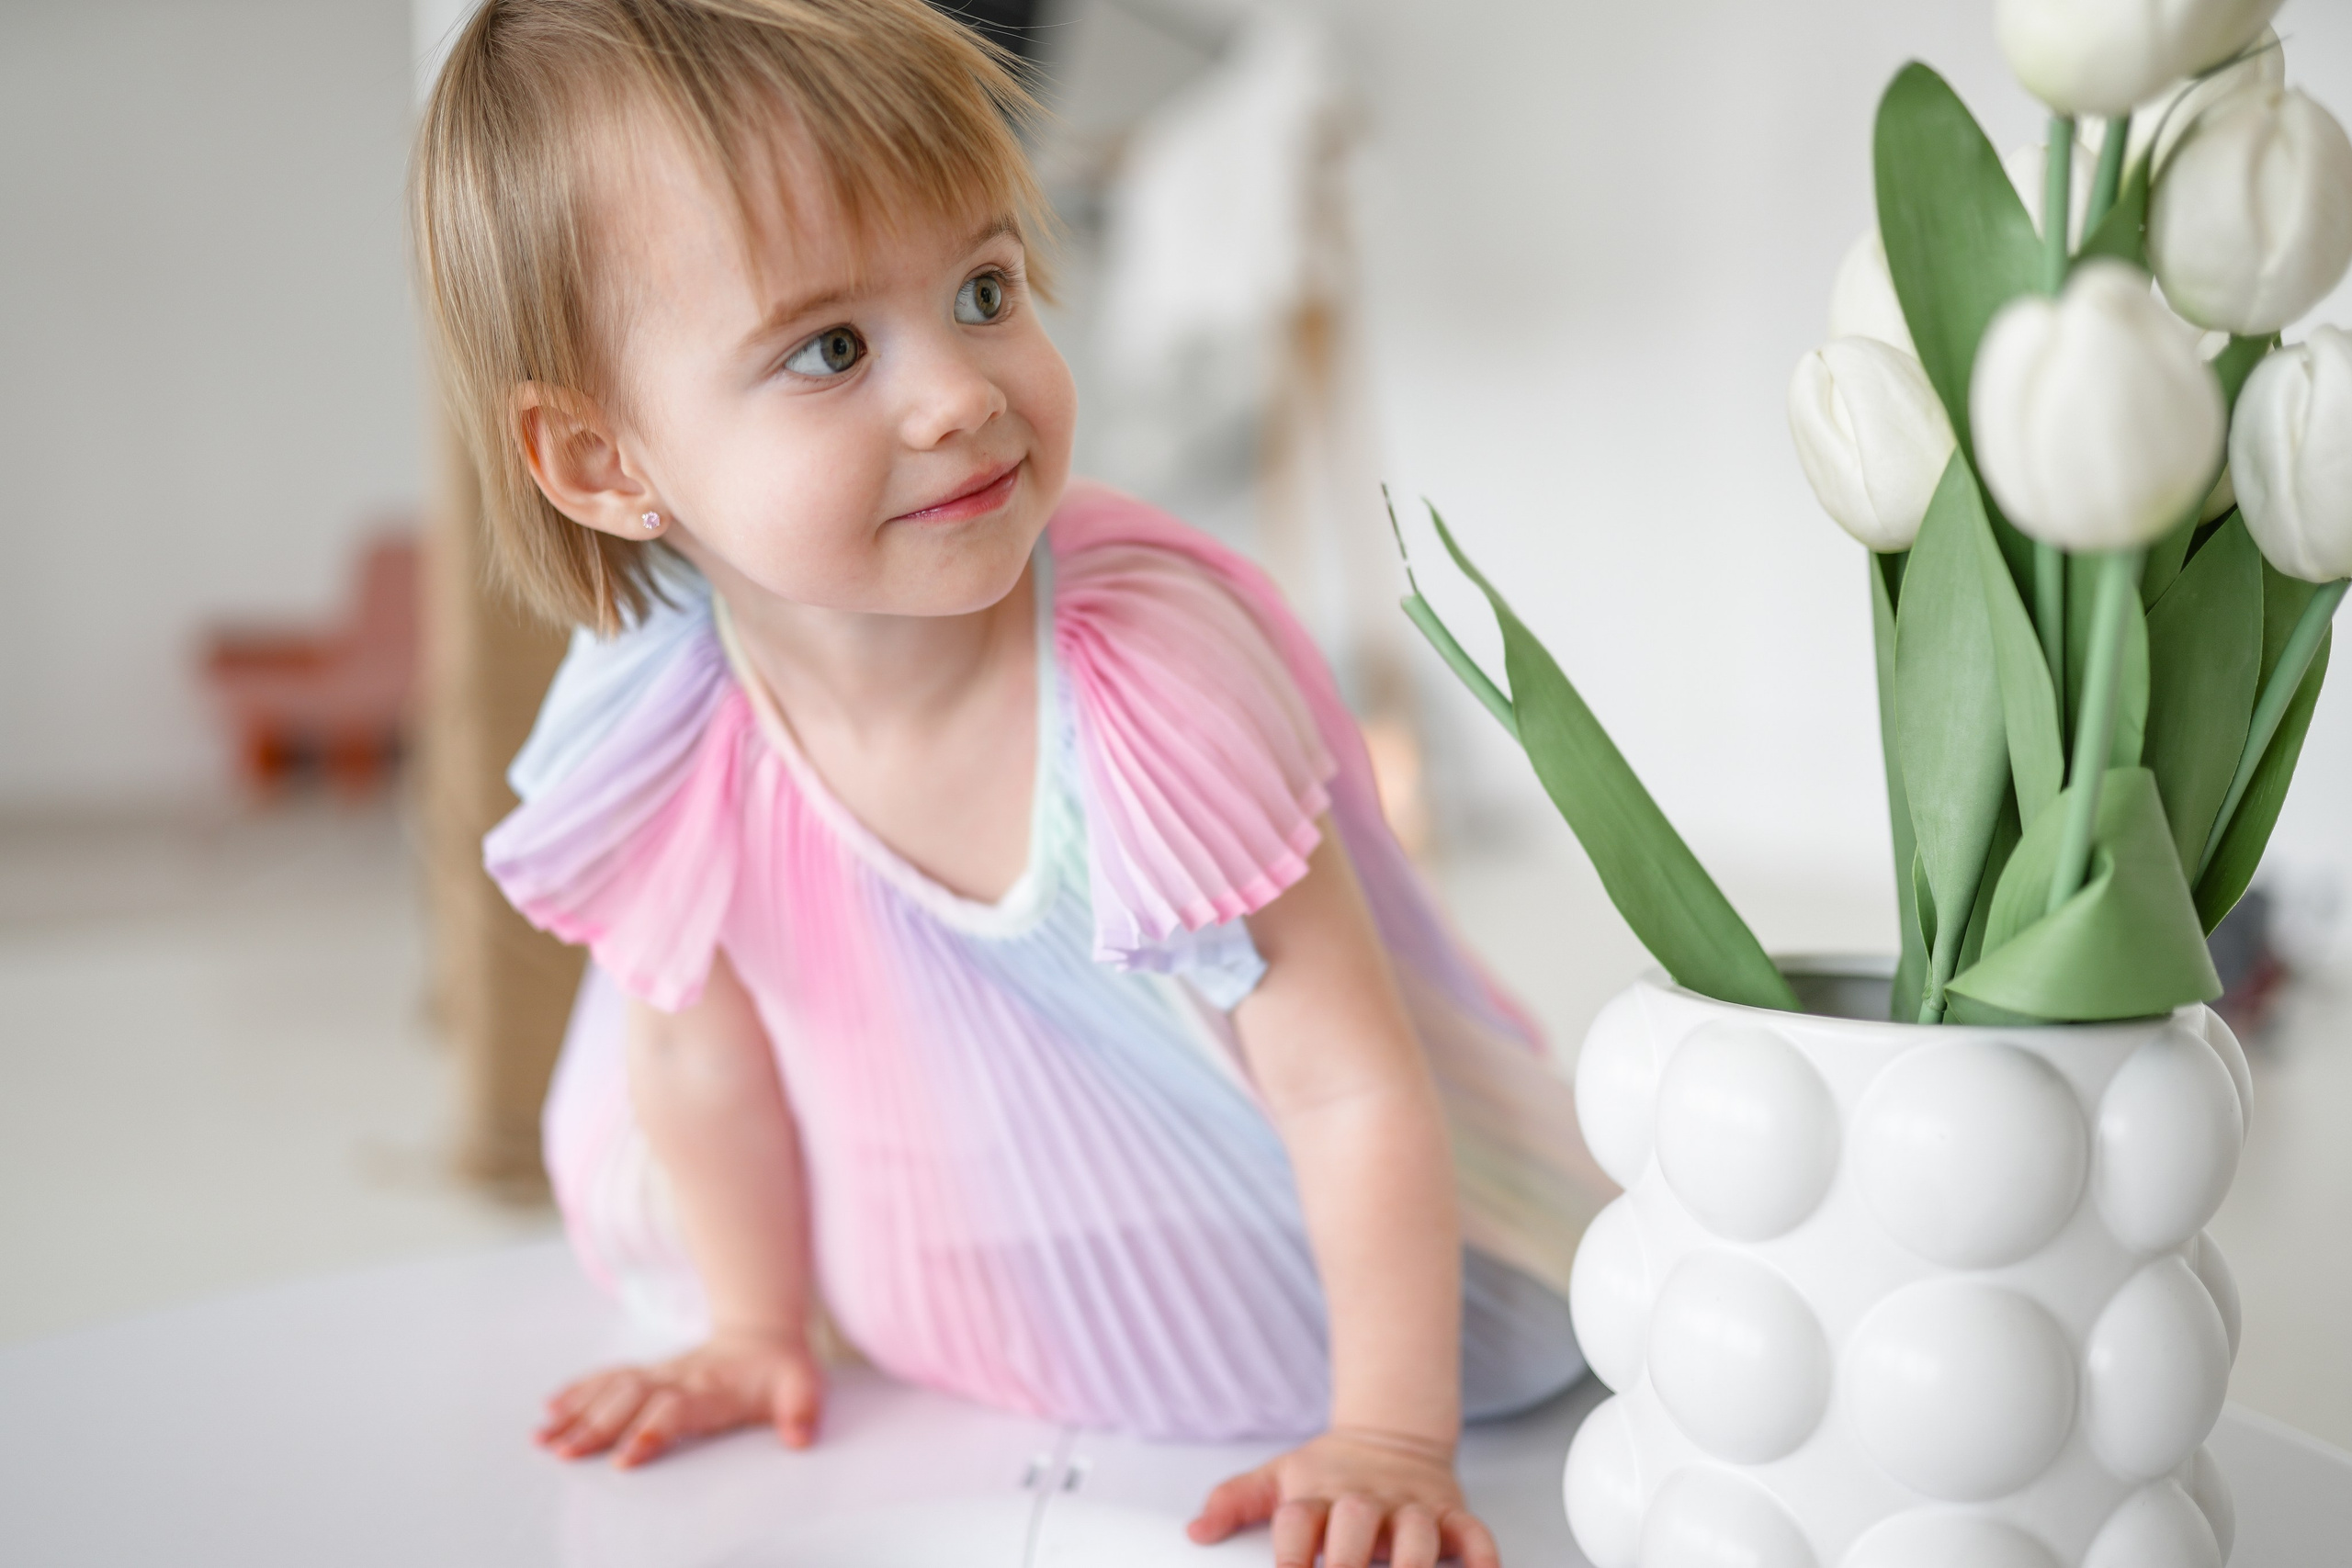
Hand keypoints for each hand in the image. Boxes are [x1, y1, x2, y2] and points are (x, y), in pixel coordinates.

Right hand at [534, 1329, 824, 1468]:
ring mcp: (660, 1373)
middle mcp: (679, 1378)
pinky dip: (578, 1390)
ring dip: (577, 1411)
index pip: (675, 1409)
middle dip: (596, 1427)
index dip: (650, 1431)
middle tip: (564, 1453)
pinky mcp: (649, 1372)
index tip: (624, 1458)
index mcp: (713, 1389)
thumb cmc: (782, 1370)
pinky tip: (550, 1407)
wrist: (764, 1333)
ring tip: (543, 1437)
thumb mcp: (804, 1388)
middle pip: (631, 1399)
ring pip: (612, 1388)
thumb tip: (800, 1439)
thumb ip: (801, 1411)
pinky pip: (608, 1377)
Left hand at [1187, 1427, 1499, 1567]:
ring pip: (1418, 1533)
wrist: (1390, 1435)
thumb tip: (1195, 1530)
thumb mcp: (1276, 1478)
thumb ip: (1234, 1501)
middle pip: (1355, 1524)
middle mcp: (1364, 1500)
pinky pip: (1474, 1533)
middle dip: (1348, 1561)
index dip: (1290, 1555)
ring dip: (1411, 1563)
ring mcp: (1411, 1506)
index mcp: (1317, 1493)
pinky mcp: (1451, 1512)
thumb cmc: (1326, 1474)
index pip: (1297, 1522)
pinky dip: (1481, 1556)